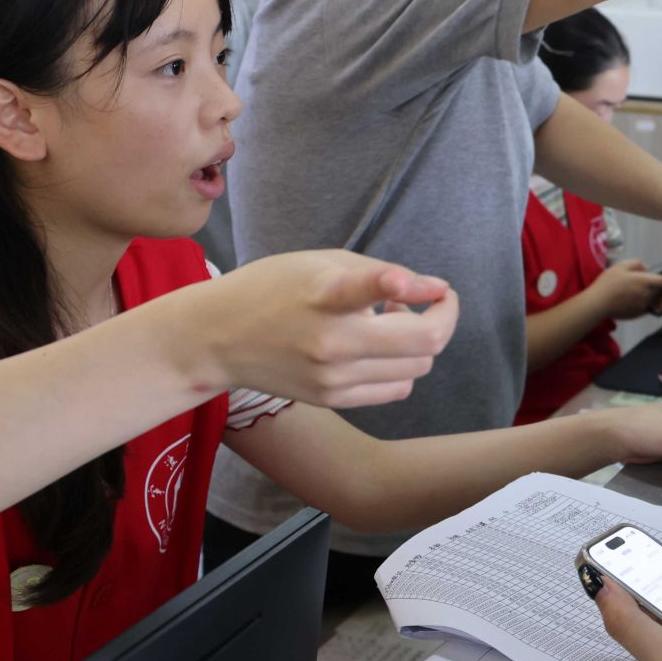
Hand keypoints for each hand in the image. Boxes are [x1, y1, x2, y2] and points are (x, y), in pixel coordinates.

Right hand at [169, 250, 457, 408]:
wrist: (219, 338)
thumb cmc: (273, 288)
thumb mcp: (322, 261)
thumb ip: (379, 272)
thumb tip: (432, 290)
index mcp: (325, 295)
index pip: (365, 288)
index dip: (402, 282)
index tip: (428, 285)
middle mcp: (332, 342)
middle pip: (424, 342)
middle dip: (442, 316)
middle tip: (433, 299)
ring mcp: (334, 377)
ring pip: (418, 367)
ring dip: (421, 341)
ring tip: (394, 319)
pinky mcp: (334, 399)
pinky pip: (397, 388)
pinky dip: (403, 366)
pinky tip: (380, 345)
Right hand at [586, 260, 661, 320]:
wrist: (598, 304)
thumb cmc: (608, 283)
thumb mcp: (621, 266)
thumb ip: (637, 264)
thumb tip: (646, 268)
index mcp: (646, 282)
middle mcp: (648, 295)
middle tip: (660, 280)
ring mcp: (644, 306)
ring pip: (658, 300)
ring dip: (658, 295)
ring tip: (649, 289)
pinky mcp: (639, 314)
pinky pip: (649, 307)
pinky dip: (649, 302)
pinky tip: (639, 297)